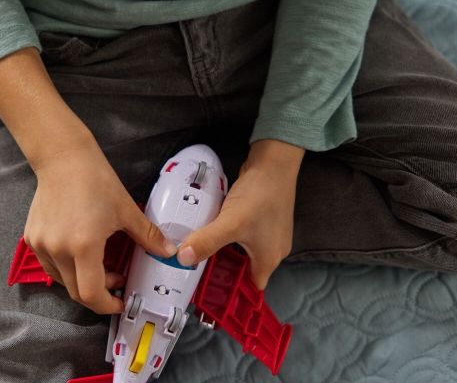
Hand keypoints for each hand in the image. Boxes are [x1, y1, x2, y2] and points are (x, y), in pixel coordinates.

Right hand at [23, 137, 177, 314]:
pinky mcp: (33, 238)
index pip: (92, 294)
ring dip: (82, 281)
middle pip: (77, 292)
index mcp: (84, 246)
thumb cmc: (95, 180)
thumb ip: (148, 236)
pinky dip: (68, 269)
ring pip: (63, 281)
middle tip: (116, 279)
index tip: (120, 301)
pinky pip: (51, 266)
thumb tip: (169, 252)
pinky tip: (81, 253)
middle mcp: (58, 250)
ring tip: (100, 263)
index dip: (108, 305)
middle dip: (100, 294)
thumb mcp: (127, 210)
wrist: (64, 159)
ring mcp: (42, 245)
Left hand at [177, 139, 304, 289]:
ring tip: (201, 250)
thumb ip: (207, 241)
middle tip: (197, 268)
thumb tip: (182, 259)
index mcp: (268, 259)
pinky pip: (242, 236)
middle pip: (244, 270)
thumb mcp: (230, 223)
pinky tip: (214, 229)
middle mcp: (272, 251)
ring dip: (224, 252)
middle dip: (222, 270)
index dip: (231, 292)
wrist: (274, 163)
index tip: (207, 291)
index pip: (250, 287)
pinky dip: (228, 236)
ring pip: (242, 252)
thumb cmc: (260, 195)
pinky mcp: (262, 219)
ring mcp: (268, 234)